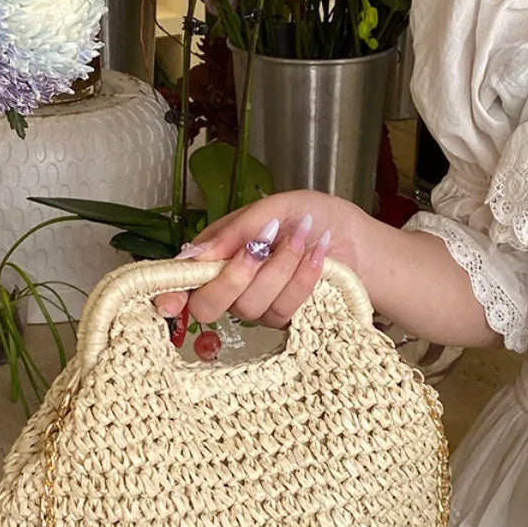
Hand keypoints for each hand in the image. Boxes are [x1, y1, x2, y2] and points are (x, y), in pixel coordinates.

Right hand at [154, 190, 367, 328]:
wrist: (358, 239)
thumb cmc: (313, 217)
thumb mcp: (274, 207)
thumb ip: (236, 230)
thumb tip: (194, 256)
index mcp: (216, 253)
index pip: (182, 280)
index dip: (171, 295)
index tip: (169, 305)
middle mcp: (230, 284)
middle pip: (208, 306)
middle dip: (234, 276)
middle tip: (262, 244)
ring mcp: (256, 305)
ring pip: (249, 307)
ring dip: (280, 268)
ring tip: (303, 237)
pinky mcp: (284, 319)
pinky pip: (282, 310)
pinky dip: (301, 279)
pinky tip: (318, 255)